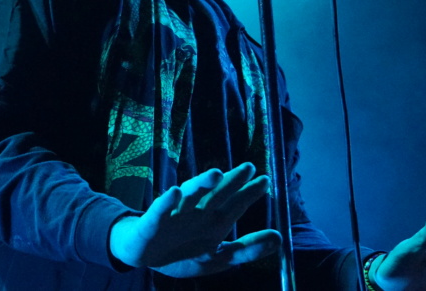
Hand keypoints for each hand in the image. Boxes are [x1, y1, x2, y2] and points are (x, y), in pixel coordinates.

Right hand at [108, 162, 280, 277]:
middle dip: (232, 182)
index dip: (250, 193)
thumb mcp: (220, 258)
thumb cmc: (182, 253)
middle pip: (217, 194)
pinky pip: (160, 210)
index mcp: (214, 221)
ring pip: (191, 195)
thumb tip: (280, 239)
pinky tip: (175, 192)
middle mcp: (197, 212)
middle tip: (249, 168)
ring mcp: (176, 214)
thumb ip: (248, 250)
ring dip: (202, 184)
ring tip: (216, 174)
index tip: (266, 180)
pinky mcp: (154, 221)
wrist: (145, 257)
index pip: (236, 203)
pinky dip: (167, 201)